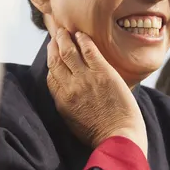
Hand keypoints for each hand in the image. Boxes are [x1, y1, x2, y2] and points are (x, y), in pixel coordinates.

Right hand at [47, 29, 147, 155]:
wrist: (118, 138)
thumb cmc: (100, 134)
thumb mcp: (74, 122)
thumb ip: (68, 104)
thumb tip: (68, 91)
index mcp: (62, 101)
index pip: (51, 75)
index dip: (51, 61)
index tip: (53, 53)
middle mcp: (70, 87)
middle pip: (56, 60)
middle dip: (55, 45)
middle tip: (56, 35)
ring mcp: (85, 78)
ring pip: (69, 51)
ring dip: (65, 38)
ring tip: (65, 31)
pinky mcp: (103, 73)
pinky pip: (89, 50)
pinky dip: (84, 40)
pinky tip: (82, 35)